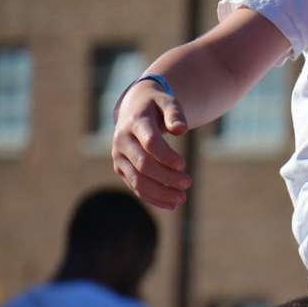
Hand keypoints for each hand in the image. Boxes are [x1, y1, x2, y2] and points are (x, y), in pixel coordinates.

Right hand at [110, 79, 190, 209]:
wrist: (133, 108)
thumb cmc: (156, 106)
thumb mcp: (168, 102)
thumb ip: (175, 113)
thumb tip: (180, 129)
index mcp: (135, 122)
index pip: (149, 143)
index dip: (166, 156)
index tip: (183, 165)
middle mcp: (122, 141)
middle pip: (143, 165)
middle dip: (166, 177)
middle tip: (188, 183)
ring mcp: (119, 157)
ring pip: (137, 180)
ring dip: (160, 192)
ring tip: (182, 198)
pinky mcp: (121, 169)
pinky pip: (135, 187)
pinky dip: (153, 197)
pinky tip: (171, 204)